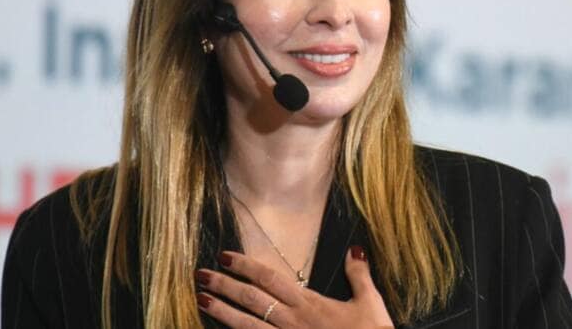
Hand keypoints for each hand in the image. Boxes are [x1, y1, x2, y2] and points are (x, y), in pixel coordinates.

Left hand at [195, 246, 393, 327]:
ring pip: (247, 326)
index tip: (226, 256)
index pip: (271, 279)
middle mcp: (293, 321)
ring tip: (201, 300)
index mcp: (310, 304)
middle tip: (202, 274)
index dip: (247, 267)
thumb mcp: (370, 302)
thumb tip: (354, 250)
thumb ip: (359, 274)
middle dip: (225, 285)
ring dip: (222, 312)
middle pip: (252, 300)